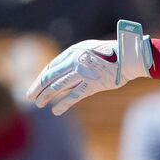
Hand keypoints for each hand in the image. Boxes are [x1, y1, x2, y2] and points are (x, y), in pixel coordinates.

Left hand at [28, 21, 151, 115]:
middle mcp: (75, 61)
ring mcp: (83, 72)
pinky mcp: (93, 84)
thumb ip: (76, 58)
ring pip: (59, 86)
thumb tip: (63, 70)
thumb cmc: (111, 52)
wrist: (129, 56)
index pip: (51, 67)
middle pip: (51, 77)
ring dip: (47, 96)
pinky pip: (74, 95)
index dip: (41, 78)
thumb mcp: (89, 49)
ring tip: (39, 104)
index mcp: (73, 52)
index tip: (36, 86)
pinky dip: (63, 103)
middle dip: (38, 88)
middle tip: (30, 97)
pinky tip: (55, 110)